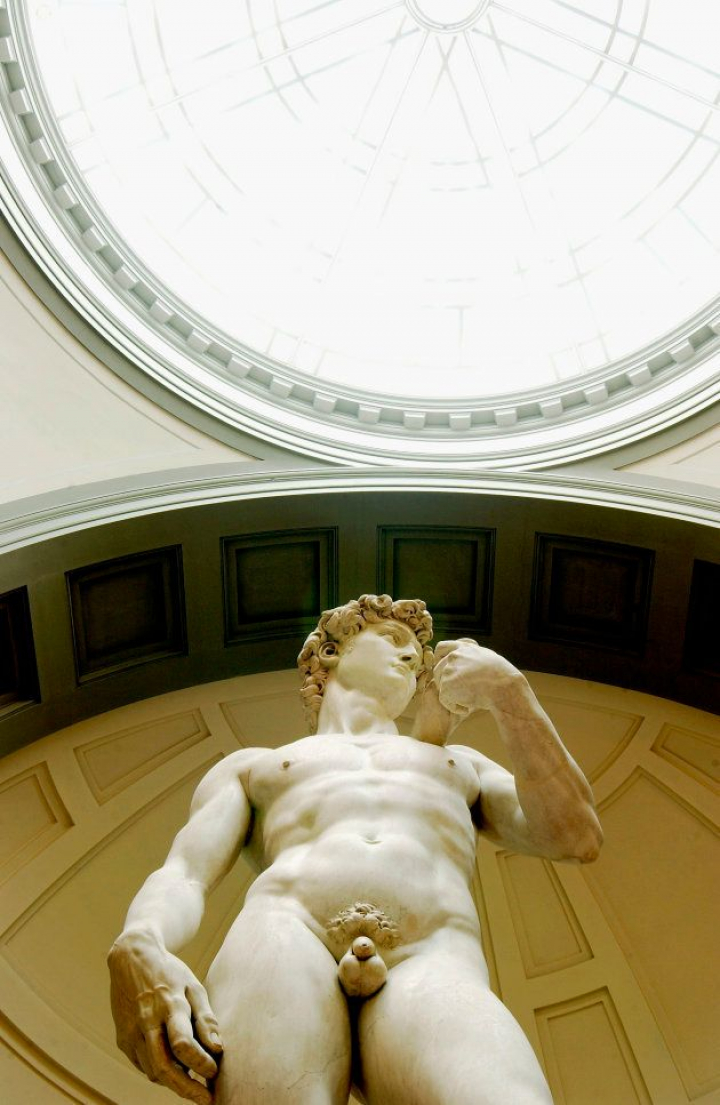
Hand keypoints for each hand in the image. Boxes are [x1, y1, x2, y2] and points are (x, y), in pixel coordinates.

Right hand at [108, 929, 222, 1103]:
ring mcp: (130, 1032)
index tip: (215, 1072)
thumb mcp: (194, 986)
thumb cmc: (170, 972)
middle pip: (164, 1067)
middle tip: (206, 1100)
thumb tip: (218, 1048)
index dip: (200, 1063)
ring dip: (174, 1083)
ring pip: (152, 1071)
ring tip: (195, 1085)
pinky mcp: (122, 1039)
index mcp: (168, 1004)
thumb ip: (206, 1018)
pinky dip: (160, 1072)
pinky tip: (175, 1070)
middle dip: (186, 1089)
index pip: (183, 1044)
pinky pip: (143, 1065)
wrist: (131, 959)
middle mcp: (146, 1021)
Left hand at [432, 639, 523, 716]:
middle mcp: (453, 656)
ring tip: (469, 700)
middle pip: (437, 670)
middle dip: (445, 682)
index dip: (440, 659)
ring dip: (452, 695)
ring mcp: (448, 670)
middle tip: (461, 693)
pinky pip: (444, 700)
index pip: (441, 648)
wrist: (505, 687)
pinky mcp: (447, 686)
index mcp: (463, 648)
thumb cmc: (502, 676)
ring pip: (441, 686)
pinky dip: (454, 707)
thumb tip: (468, 656)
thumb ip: (472, 656)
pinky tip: (467, 708)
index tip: (445, 670)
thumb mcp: (487, 657)